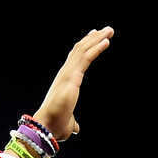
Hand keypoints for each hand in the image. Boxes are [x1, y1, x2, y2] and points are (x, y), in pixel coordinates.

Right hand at [31, 27, 113, 141]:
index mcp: (65, 81)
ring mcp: (68, 73)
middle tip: (106, 30)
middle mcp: (65, 73)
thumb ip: (73, 122)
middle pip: (80, 50)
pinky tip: (106, 42)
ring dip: (97, 38)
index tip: (94, 37)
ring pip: (83, 49)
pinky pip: (86, 58)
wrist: (47, 126)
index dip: (85, 47)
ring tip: (109, 30)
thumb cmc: (56, 125)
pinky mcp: (72, 76)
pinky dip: (96, 48)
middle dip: (94, 38)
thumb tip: (75, 128)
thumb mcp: (69, 122)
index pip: (76, 59)